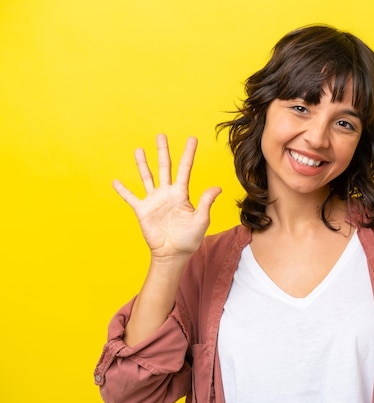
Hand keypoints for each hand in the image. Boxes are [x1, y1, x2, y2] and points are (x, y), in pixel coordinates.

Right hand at [113, 134, 221, 258]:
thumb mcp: (201, 220)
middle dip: (163, 151)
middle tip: (161, 136)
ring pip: (147, 177)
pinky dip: (123, 190)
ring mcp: (154, 201)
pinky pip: (131, 198)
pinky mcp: (142, 210)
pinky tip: (116, 182)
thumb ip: (206, 203)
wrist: (173, 254)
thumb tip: (217, 187)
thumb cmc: (189, 239)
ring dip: (142, 164)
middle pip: (164, 167)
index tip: (192, 138)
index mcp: (182, 193)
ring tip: (139, 150)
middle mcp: (167, 193)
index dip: (188, 153)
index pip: (185, 169)